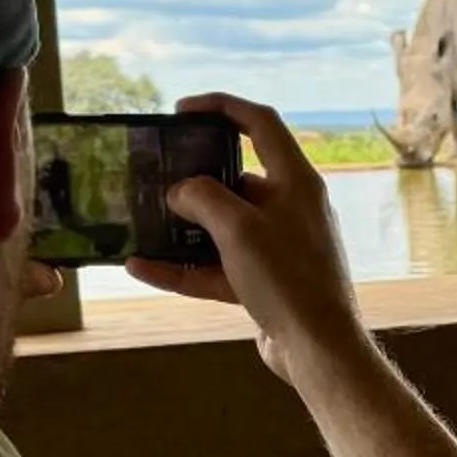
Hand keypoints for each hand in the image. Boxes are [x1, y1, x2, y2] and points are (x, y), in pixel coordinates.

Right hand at [127, 94, 365, 384]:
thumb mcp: (239, 227)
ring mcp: (276, 248)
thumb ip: (204, 198)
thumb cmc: (288, 279)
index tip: (181, 110)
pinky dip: (181, 268)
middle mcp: (289, 209)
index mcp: (295, 181)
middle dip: (192, 178)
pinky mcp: (263, 283)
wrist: (318, 349)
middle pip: (234, 178)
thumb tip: (180, 191)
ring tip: (138, 223)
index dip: (222, 107)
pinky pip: (215, 268)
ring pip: (220, 228)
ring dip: (180, 228)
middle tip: (152, 176)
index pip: (260, 124)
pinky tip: (141, 267)